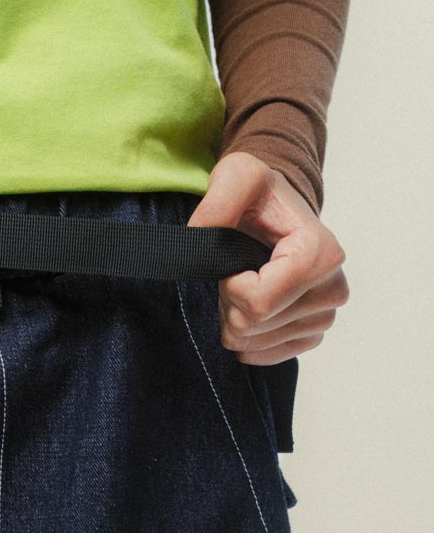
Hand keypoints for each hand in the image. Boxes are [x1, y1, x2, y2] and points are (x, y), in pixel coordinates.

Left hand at [185, 151, 348, 364]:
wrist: (276, 213)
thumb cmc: (260, 196)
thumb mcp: (237, 176)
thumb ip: (218, 200)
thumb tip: (200, 235)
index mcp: (320, 253)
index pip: (258, 302)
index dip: (231, 287)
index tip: (233, 263)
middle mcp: (332, 288)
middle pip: (254, 324)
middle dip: (229, 301)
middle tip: (235, 271)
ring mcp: (325, 315)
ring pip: (255, 341)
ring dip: (235, 316)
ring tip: (244, 283)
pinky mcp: (313, 334)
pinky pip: (267, 355)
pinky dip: (247, 336)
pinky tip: (248, 309)